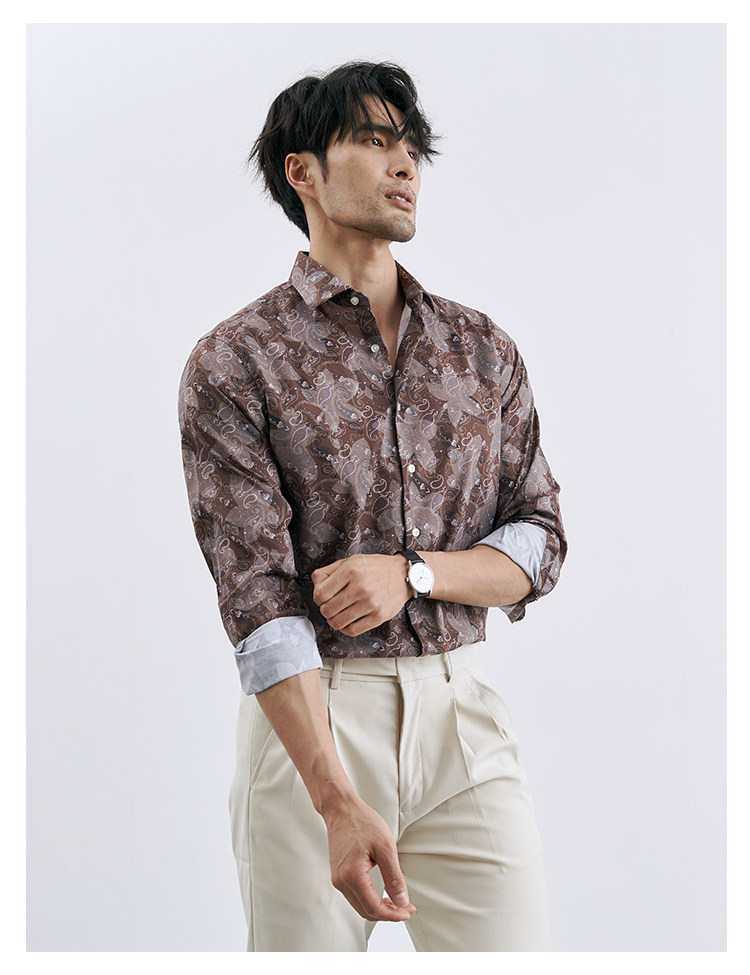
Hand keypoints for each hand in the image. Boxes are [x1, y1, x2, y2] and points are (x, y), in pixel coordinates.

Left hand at [312, 554, 411, 636]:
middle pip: (327, 610)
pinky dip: (345, 628)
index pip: (321, 594)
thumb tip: (315, 586)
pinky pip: (352, 630)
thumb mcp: (351, 561)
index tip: (322, 597)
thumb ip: (329, 571)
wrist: (403, 575)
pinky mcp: (379, 616)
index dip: (317, 598)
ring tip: (339, 613)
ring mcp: (371, 603)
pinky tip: (348, 620)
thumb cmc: (375, 568)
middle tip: (331, 606)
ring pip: (338, 622)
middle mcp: (361, 587)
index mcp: (351, 570)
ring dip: (334, 620)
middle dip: (325, 609)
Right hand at [323, 795, 416, 921]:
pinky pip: (355, 896)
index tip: (408, 910)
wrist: (341, 808)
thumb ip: (394, 877)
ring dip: (379, 908)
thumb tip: (402, 900)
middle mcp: (341, 881)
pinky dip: (370, 899)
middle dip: (388, 913)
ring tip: (397, 901)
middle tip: (406, 907)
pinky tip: (382, 894)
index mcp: (352, 875)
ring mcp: (338, 879)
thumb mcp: (385, 847)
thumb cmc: (361, 822)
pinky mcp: (339, 875)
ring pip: (360, 906)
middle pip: (366, 911)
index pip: (374, 908)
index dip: (393, 914)